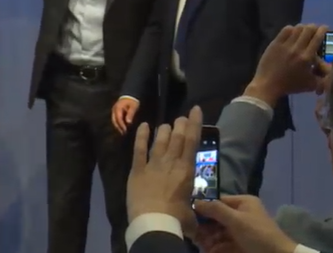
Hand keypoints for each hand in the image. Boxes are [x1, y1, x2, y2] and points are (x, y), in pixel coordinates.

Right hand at [111, 97, 139, 134]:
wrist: (130, 95)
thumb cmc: (132, 101)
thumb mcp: (133, 107)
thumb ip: (130, 114)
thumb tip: (128, 122)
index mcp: (118, 108)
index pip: (118, 119)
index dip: (121, 125)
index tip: (125, 131)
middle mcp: (114, 110)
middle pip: (114, 120)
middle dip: (119, 127)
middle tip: (124, 134)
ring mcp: (114, 111)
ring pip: (114, 120)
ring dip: (118, 126)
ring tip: (123, 132)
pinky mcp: (115, 112)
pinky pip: (115, 119)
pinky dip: (118, 123)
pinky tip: (122, 127)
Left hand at [126, 106, 202, 235]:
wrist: (155, 223)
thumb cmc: (178, 220)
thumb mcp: (192, 212)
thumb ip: (192, 206)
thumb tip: (193, 210)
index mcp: (187, 171)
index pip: (193, 142)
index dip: (194, 124)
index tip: (195, 110)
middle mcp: (171, 163)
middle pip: (177, 138)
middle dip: (180, 125)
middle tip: (180, 118)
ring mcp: (153, 164)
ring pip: (160, 141)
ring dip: (163, 130)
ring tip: (166, 124)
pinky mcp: (137, 169)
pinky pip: (139, 149)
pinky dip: (141, 136)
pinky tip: (142, 126)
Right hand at [194, 196, 299, 252]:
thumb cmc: (258, 234)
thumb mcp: (236, 219)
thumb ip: (215, 209)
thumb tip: (195, 201)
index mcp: (243, 203)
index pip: (218, 201)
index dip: (204, 207)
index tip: (189, 215)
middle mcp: (241, 214)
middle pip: (216, 218)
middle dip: (205, 226)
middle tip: (194, 233)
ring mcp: (240, 231)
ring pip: (218, 232)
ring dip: (208, 238)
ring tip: (201, 244)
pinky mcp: (240, 244)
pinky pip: (223, 243)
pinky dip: (215, 247)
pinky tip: (209, 250)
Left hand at [246, 24, 327, 104]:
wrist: (268, 85)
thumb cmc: (291, 85)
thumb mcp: (311, 84)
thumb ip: (322, 76)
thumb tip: (327, 67)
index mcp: (307, 57)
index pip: (317, 38)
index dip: (322, 30)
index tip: (324, 28)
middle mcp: (297, 49)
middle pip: (308, 30)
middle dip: (313, 27)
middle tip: (314, 29)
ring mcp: (285, 45)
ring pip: (297, 29)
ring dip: (302, 27)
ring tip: (303, 30)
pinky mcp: (274, 44)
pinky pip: (284, 31)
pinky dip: (290, 29)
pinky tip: (291, 32)